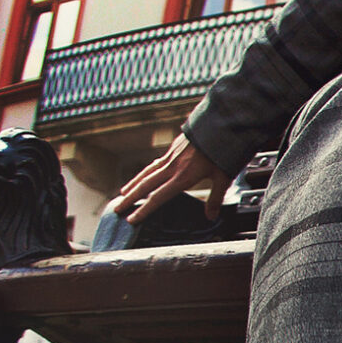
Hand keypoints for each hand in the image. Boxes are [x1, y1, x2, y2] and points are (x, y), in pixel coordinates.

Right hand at [113, 133, 229, 225]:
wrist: (221, 123)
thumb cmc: (224, 150)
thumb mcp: (223, 177)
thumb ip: (215, 198)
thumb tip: (210, 217)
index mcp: (183, 177)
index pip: (158, 197)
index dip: (143, 210)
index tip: (131, 219)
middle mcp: (173, 166)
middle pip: (145, 184)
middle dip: (130, 198)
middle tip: (116, 208)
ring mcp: (171, 155)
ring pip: (147, 171)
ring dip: (133, 183)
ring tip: (123, 193)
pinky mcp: (174, 147)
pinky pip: (155, 162)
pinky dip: (146, 171)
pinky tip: (145, 175)